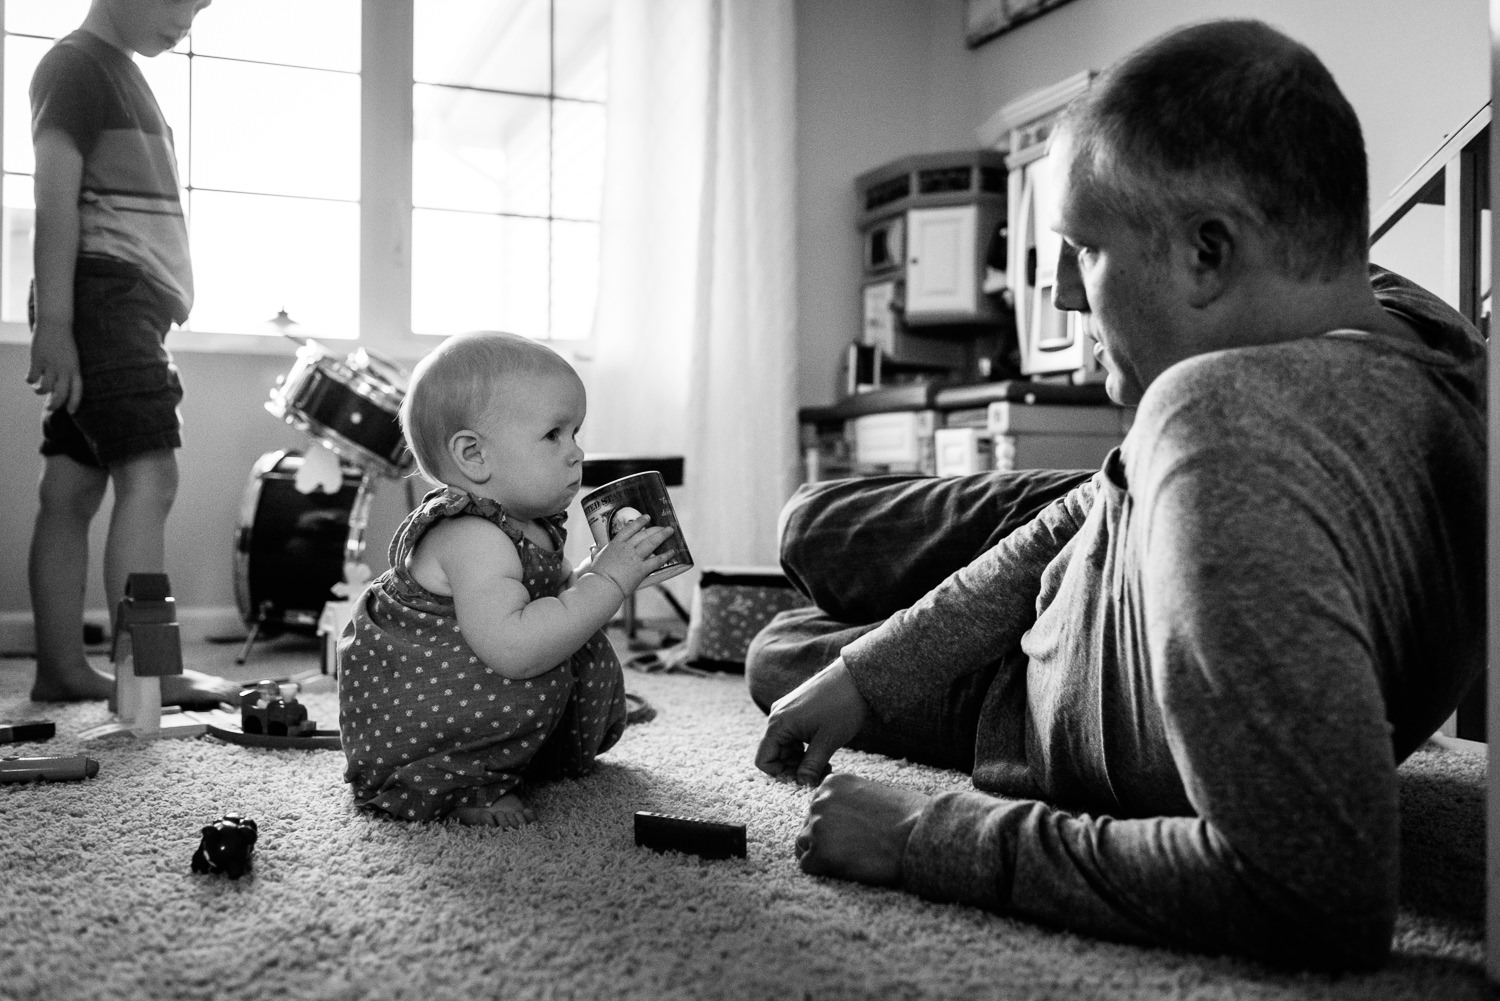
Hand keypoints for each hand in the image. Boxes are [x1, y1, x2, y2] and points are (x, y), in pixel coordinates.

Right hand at [27, 322, 81, 412]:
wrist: (56, 323)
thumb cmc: (64, 342)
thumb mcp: (71, 358)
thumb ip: (67, 372)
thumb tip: (59, 387)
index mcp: (75, 369)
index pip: (78, 390)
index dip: (74, 402)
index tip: (71, 412)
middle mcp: (64, 369)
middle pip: (60, 394)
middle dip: (55, 405)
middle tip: (49, 408)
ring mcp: (51, 365)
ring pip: (45, 388)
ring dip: (40, 392)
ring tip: (38, 389)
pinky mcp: (38, 360)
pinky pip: (32, 377)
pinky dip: (29, 381)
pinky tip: (29, 379)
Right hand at [587, 514, 675, 594]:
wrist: (602, 586)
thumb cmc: (597, 574)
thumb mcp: (596, 559)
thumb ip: (596, 552)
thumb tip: (592, 548)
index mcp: (616, 544)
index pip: (630, 528)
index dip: (640, 522)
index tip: (647, 517)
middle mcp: (627, 548)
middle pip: (644, 534)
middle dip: (655, 529)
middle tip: (664, 526)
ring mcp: (635, 557)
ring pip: (651, 543)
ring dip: (662, 536)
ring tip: (670, 531)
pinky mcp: (641, 569)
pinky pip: (656, 560)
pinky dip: (665, 555)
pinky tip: (672, 552)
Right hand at [755, 657, 868, 784]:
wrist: (854, 676)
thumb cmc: (842, 706)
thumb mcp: (827, 741)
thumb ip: (811, 765)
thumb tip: (803, 784)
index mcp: (779, 724)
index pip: (764, 760)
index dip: (781, 775)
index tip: (804, 779)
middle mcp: (777, 716)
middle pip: (774, 754)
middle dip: (794, 768)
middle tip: (820, 773)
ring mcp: (786, 710)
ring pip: (784, 745)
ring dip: (801, 758)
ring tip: (825, 763)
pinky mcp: (796, 707)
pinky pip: (792, 733)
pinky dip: (803, 745)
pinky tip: (822, 747)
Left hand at [794, 773, 929, 886]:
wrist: (920, 834)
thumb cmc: (908, 815)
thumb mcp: (873, 793)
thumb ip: (849, 801)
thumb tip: (839, 819)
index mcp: (831, 783)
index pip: (817, 808)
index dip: (834, 824)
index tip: (854, 832)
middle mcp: (819, 800)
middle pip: (808, 826)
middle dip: (826, 839)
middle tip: (855, 848)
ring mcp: (818, 825)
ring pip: (804, 845)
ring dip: (823, 854)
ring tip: (852, 857)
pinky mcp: (820, 852)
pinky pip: (808, 866)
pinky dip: (824, 870)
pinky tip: (848, 867)